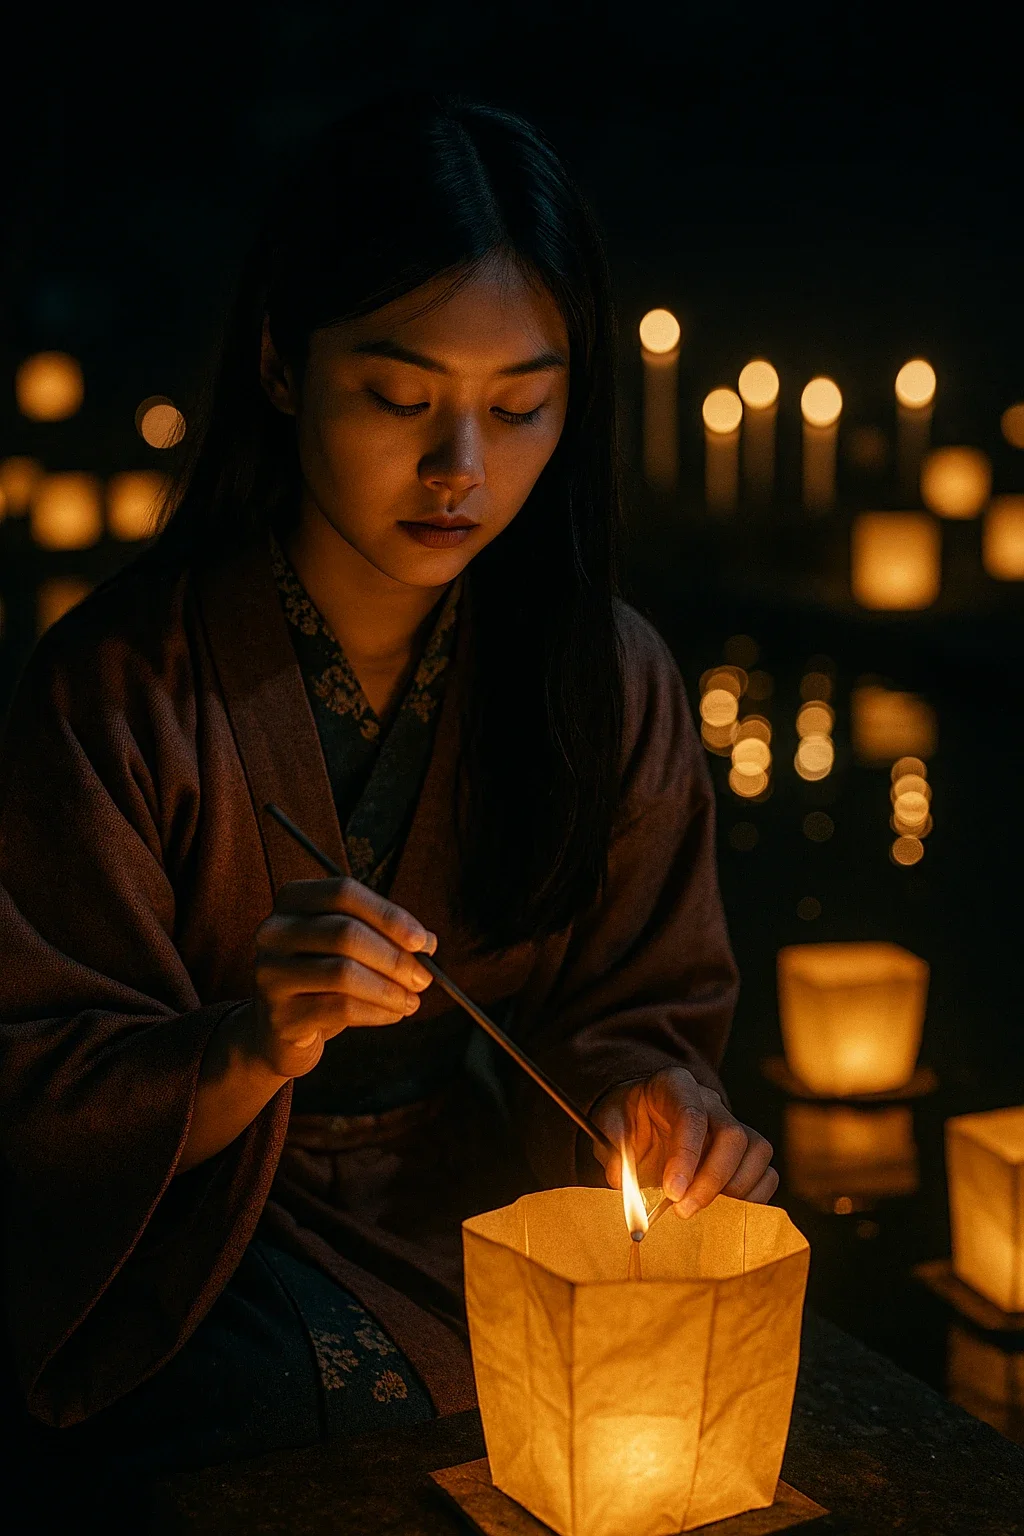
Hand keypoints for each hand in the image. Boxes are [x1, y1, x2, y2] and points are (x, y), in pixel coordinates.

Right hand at [250, 877, 436, 1078]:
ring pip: (343, 972)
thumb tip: (427, 942)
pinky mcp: (278, 1015)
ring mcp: (270, 973)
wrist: (279, 1030)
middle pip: (345, 933)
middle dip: (395, 958)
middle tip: (425, 978)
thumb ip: (384, 936)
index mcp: (292, 901)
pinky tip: (392, 1015)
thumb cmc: (322, 979)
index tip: (422, 941)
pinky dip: (376, 1012)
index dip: (388, 915)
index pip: (344, 893)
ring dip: (389, 989)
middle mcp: (273, 931)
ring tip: (411, 1000)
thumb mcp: (350, 949)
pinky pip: (339, 1008)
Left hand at [591, 1066, 777, 1217]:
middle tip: (683, 1210)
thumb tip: (625, 1183)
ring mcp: (733, 1123)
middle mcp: (711, 1101)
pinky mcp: (746, 1151)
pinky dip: (751, 1198)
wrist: (641, 1118)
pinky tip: (722, 1211)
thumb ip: (614, 1150)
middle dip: (711, 1181)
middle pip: (733, 1135)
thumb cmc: (627, 1120)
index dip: (686, 1157)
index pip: (692, 1116)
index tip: (672, 1192)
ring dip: (734, 1192)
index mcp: (675, 1085)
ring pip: (757, 1152)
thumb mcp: (607, 1126)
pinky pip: (766, 1173)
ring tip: (701, 1212)